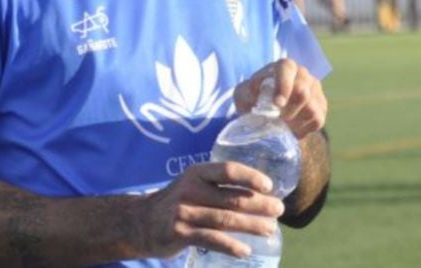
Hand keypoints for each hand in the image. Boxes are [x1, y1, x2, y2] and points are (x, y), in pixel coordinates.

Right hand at [134, 162, 283, 258]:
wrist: (141, 221)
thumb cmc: (178, 202)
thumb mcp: (193, 185)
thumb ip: (218, 187)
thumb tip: (260, 195)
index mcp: (197, 173)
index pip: (228, 170)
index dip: (251, 177)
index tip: (269, 186)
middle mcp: (190, 189)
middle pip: (232, 197)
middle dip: (259, 204)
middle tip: (279, 210)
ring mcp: (184, 212)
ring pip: (226, 219)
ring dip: (252, 225)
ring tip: (270, 229)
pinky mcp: (180, 234)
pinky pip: (211, 240)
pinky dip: (231, 246)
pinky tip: (245, 250)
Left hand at [234, 59, 326, 138]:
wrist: (263, 111)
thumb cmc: (253, 98)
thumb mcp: (243, 94)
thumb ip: (247, 90)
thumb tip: (255, 91)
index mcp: (284, 66)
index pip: (287, 68)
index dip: (284, 86)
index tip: (277, 104)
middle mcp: (303, 74)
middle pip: (302, 92)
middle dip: (288, 111)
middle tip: (277, 119)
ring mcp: (315, 90)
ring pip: (311, 109)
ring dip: (294, 121)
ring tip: (282, 124)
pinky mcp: (321, 106)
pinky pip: (317, 120)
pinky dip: (303, 129)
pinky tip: (292, 127)